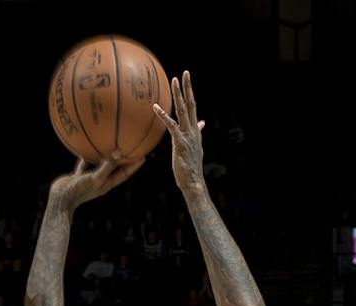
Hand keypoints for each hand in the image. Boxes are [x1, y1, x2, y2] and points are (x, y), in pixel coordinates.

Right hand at [47, 156, 140, 211]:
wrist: (61, 199)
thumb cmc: (80, 190)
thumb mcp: (96, 178)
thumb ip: (107, 166)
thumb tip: (120, 152)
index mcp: (107, 184)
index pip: (124, 174)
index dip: (134, 166)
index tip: (144, 156)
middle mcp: (100, 182)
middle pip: (116, 170)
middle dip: (123, 161)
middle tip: (131, 149)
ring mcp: (89, 180)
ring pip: (100, 167)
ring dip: (106, 159)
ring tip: (110, 147)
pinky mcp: (78, 178)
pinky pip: (84, 166)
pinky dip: (85, 159)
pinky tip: (84, 150)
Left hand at [150, 70, 205, 191]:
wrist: (193, 182)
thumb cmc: (191, 169)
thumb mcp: (194, 148)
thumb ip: (197, 134)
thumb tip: (201, 124)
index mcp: (196, 131)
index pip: (194, 108)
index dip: (190, 94)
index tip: (187, 81)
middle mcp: (193, 130)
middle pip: (191, 104)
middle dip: (188, 88)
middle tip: (185, 73)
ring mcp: (188, 135)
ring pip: (184, 110)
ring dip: (179, 94)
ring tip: (175, 80)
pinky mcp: (180, 141)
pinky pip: (171, 124)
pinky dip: (163, 115)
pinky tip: (155, 106)